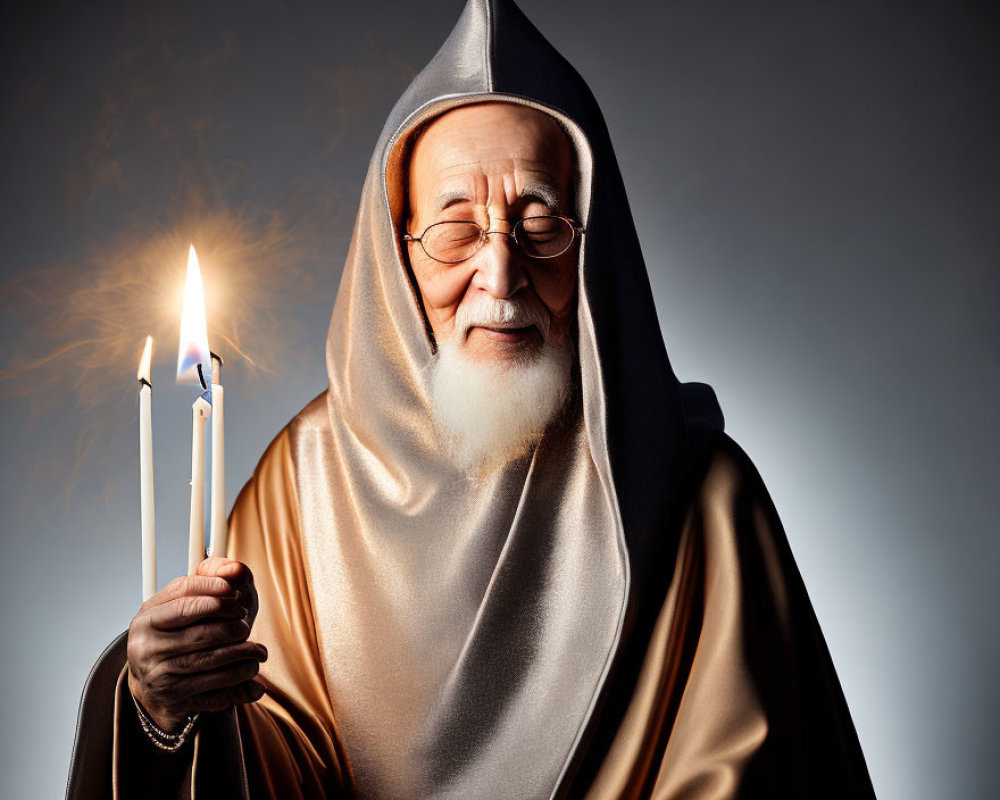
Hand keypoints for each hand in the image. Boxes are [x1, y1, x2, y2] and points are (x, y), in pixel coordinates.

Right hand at [126, 557, 267, 732]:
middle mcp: (145, 644)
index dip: (214, 589)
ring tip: (259, 651)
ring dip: (241, 655)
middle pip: (199, 630)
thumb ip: (216, 577)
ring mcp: (155, 672)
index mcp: (147, 615)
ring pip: (207, 661)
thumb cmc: (181, 633)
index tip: (236, 592)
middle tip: (247, 624)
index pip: (182, 593)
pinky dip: (236, 679)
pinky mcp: (170, 696)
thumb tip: (236, 569)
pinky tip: (251, 671)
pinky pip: (211, 686)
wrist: (156, 683)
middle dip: (232, 627)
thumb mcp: (195, 602)